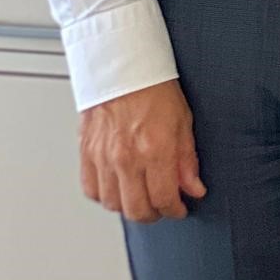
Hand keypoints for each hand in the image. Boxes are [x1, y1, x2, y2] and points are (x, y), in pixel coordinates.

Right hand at [80, 79, 205, 223]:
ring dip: (129, 206)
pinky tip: (118, 186)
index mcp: (154, 148)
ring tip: (141, 196)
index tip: (179, 208)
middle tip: (162, 206)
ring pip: (113, 205)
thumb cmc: (153, 86)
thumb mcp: (183, 119)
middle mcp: (126, 157)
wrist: (122, 66)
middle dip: (153, 214)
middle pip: (136, 210)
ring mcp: (103, 157)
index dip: (174, 210)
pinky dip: (105, 195)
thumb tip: (193, 188)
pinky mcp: (86, 154)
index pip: (164, 198)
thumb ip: (187, 159)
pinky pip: (91, 190)